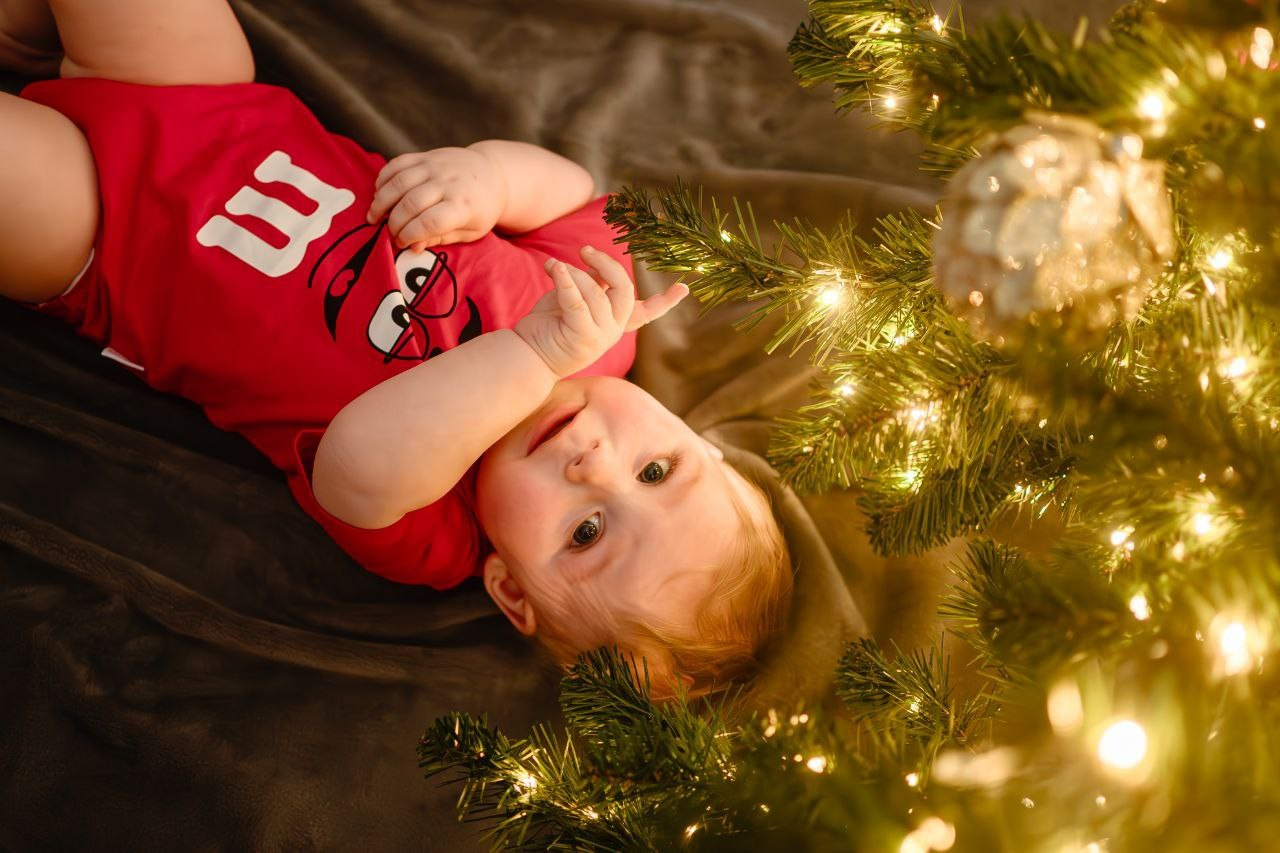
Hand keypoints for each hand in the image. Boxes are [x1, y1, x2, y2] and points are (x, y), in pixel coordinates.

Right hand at [366, 146, 506, 250]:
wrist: (493, 173)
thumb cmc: (481, 209)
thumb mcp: (471, 231)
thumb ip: (442, 239)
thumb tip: (412, 247)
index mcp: (464, 205)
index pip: (430, 222)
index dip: (410, 235)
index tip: (402, 244)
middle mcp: (448, 182)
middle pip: (411, 203)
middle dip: (394, 223)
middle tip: (388, 234)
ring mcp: (436, 166)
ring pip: (399, 183)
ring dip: (381, 202)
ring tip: (373, 217)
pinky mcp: (425, 156)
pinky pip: (396, 164)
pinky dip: (383, 179)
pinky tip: (379, 194)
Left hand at [515, 246, 688, 377]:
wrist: (528, 356)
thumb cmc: (549, 326)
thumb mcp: (575, 300)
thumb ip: (591, 284)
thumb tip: (597, 265)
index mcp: (616, 322)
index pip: (647, 312)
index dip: (666, 301)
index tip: (685, 288)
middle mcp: (613, 331)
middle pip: (625, 290)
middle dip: (607, 265)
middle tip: (585, 251)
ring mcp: (601, 337)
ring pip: (596, 293)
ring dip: (573, 274)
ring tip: (554, 267)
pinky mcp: (582, 337)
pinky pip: (577, 301)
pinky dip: (565, 281)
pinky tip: (553, 268)